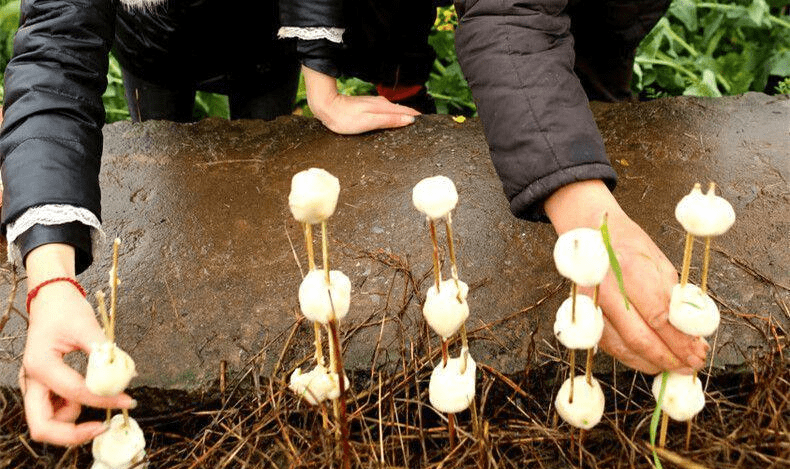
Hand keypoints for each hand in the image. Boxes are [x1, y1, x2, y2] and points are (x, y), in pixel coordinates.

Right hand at [21, 244, 133, 445]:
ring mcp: (34, 386)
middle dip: (73, 433)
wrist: (51, 301)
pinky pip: (54, 412)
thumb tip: (128, 374)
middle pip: (43, 425)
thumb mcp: (87, 325)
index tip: (128, 400)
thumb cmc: (65, 309)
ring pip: (46, 423)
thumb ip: (103, 352)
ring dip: (72, 422)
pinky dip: (72, 411)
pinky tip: (91, 396)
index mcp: (41, 364)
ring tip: (99, 399)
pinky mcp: (42, 388)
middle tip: (103, 426)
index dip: (104, 399)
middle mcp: (32, 380)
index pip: (75, 392)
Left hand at [302, 65, 419, 134]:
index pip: (407, 112)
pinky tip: (395, 120)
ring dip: (405, 116)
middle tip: (426, 126)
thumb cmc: (346, 118)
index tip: (431, 123)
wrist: (327, 108)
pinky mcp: (369, 107)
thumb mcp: (369, 122)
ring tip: (414, 124)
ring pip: (395, 110)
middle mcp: (382, 104)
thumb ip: (390, 120)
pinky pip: (387, 111)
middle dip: (414, 117)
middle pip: (403, 111)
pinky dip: (395, 115)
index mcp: (384, 107)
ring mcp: (375, 104)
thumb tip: (409, 120)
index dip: (418, 118)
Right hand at [545, 180, 708, 373]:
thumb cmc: (630, 247)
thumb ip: (675, 300)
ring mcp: (591, 304)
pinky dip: (632, 358)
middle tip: (690, 366)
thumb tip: (693, 334)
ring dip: (651, 363)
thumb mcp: (661, 264)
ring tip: (674, 367)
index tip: (699, 352)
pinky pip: (610, 346)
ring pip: (622, 347)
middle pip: (639, 337)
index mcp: (630, 269)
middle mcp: (606, 289)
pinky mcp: (584, 316)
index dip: (680, 341)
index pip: (659, 317)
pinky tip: (651, 361)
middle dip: (668, 357)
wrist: (592, 236)